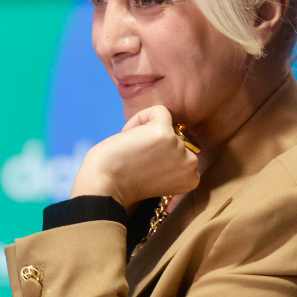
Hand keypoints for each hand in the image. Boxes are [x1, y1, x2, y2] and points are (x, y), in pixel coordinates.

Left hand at [70, 105, 200, 207]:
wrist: (105, 185)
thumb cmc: (124, 183)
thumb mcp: (158, 176)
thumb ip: (169, 163)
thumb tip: (169, 133)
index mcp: (190, 178)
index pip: (181, 153)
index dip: (160, 157)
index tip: (145, 168)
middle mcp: (190, 164)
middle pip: (175, 138)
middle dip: (154, 144)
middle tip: (136, 160)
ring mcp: (178, 147)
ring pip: (165, 124)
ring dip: (144, 133)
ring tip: (131, 151)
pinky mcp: (164, 132)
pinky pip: (159, 111)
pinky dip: (140, 118)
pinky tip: (129, 135)